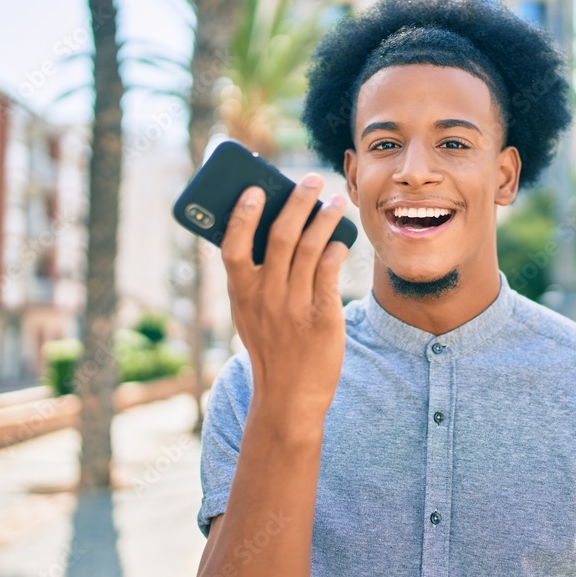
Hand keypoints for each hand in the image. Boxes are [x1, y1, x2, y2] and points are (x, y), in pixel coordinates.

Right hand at [221, 174, 349, 439]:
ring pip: (309, 248)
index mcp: (241, 293)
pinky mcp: (322, 316)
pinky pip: (329, 272)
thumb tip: (271, 230)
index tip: (254, 189)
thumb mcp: (250, 315)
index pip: (232, 246)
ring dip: (324, 218)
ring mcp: (293, 306)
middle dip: (297, 201)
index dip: (242, 215)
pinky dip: (336, 249)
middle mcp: (265, 296)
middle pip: (279, 236)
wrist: (290, 397)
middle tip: (312, 179)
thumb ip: (255, 278)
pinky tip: (343, 239)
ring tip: (338, 201)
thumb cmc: (271, 347)